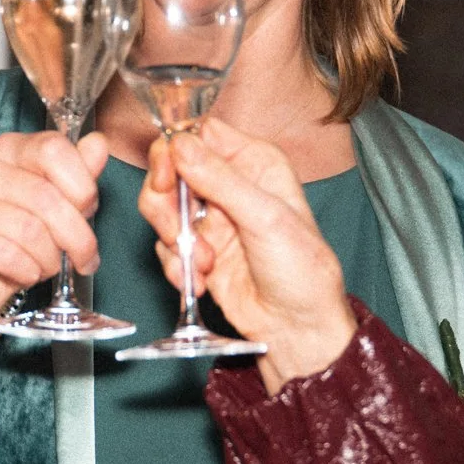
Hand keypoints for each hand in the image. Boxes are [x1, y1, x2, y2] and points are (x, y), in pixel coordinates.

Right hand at [0, 129, 110, 327]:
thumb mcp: (57, 205)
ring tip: (48, 265)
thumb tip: (98, 144)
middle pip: (44, 195)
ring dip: (50, 257)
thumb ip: (78, 173)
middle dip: (76, 235)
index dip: (82, 185)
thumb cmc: (18, 240)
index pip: (52, 148)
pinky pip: (6, 254)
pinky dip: (28, 270)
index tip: (89, 211)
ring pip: (28, 229)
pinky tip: (26, 272)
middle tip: (85, 257)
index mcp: (6, 148)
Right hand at [142, 117, 356, 391]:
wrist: (296, 329)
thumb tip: (180, 146)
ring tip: (203, 263)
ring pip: (161, 207)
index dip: (175, 151)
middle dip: (166, 203)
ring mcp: (211, 217)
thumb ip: (220, 180)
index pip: (200, 135)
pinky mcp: (198, 249)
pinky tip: (203, 280)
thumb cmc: (301, 271)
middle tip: (178, 229)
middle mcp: (230, 184)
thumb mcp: (265, 218)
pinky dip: (177, 264)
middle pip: (170, 169)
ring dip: (174, 238)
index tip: (166, 178)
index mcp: (254, 162)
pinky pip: (166, 244)